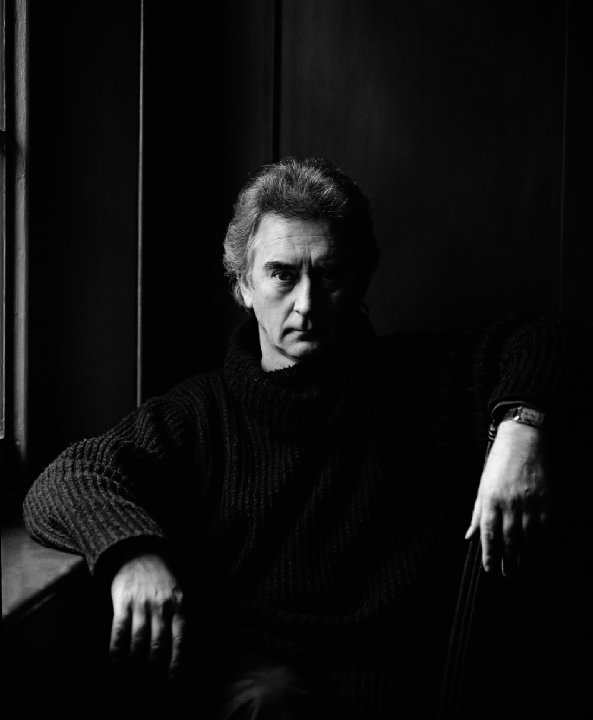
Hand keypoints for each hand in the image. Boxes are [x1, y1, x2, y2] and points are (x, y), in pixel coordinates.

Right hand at [110, 552, 185, 678]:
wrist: (141, 551)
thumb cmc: (162, 578)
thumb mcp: (180, 592)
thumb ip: (181, 615)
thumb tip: (184, 646)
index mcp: (179, 604)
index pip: (181, 638)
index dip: (176, 661)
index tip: (172, 678)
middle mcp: (162, 606)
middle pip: (158, 644)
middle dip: (153, 666)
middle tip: (149, 681)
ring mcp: (142, 603)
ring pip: (139, 640)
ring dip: (134, 661)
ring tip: (132, 675)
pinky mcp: (123, 601)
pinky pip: (120, 630)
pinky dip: (117, 648)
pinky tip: (115, 661)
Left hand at [465, 421, 548, 574]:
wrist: (525, 439)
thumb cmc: (500, 462)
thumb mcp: (483, 485)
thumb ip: (477, 514)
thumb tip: (470, 537)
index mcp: (490, 499)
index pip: (489, 534)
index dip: (489, 555)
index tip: (489, 569)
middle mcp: (510, 503)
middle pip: (510, 540)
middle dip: (508, 560)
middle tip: (507, 574)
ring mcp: (530, 502)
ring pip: (529, 538)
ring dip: (526, 556)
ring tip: (523, 567)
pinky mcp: (547, 500)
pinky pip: (547, 528)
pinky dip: (544, 543)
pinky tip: (541, 552)